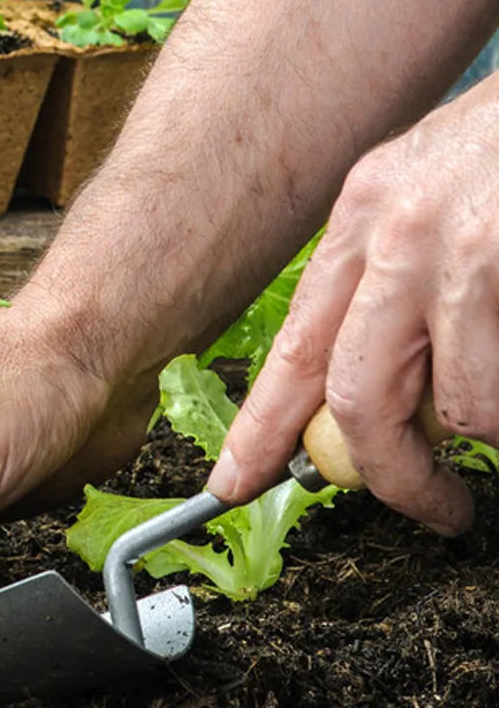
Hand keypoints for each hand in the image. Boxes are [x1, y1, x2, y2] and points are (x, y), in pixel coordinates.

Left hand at [209, 75, 498, 533]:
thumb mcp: (446, 197)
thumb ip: (403, 282)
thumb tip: (386, 388)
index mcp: (366, 213)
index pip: (297, 342)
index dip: (263, 423)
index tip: (234, 479)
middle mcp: (393, 226)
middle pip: (354, 393)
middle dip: (392, 474)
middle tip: (433, 509)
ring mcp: (453, 242)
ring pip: (451, 405)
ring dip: (491, 431)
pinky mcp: (498, 256)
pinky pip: (497, 388)